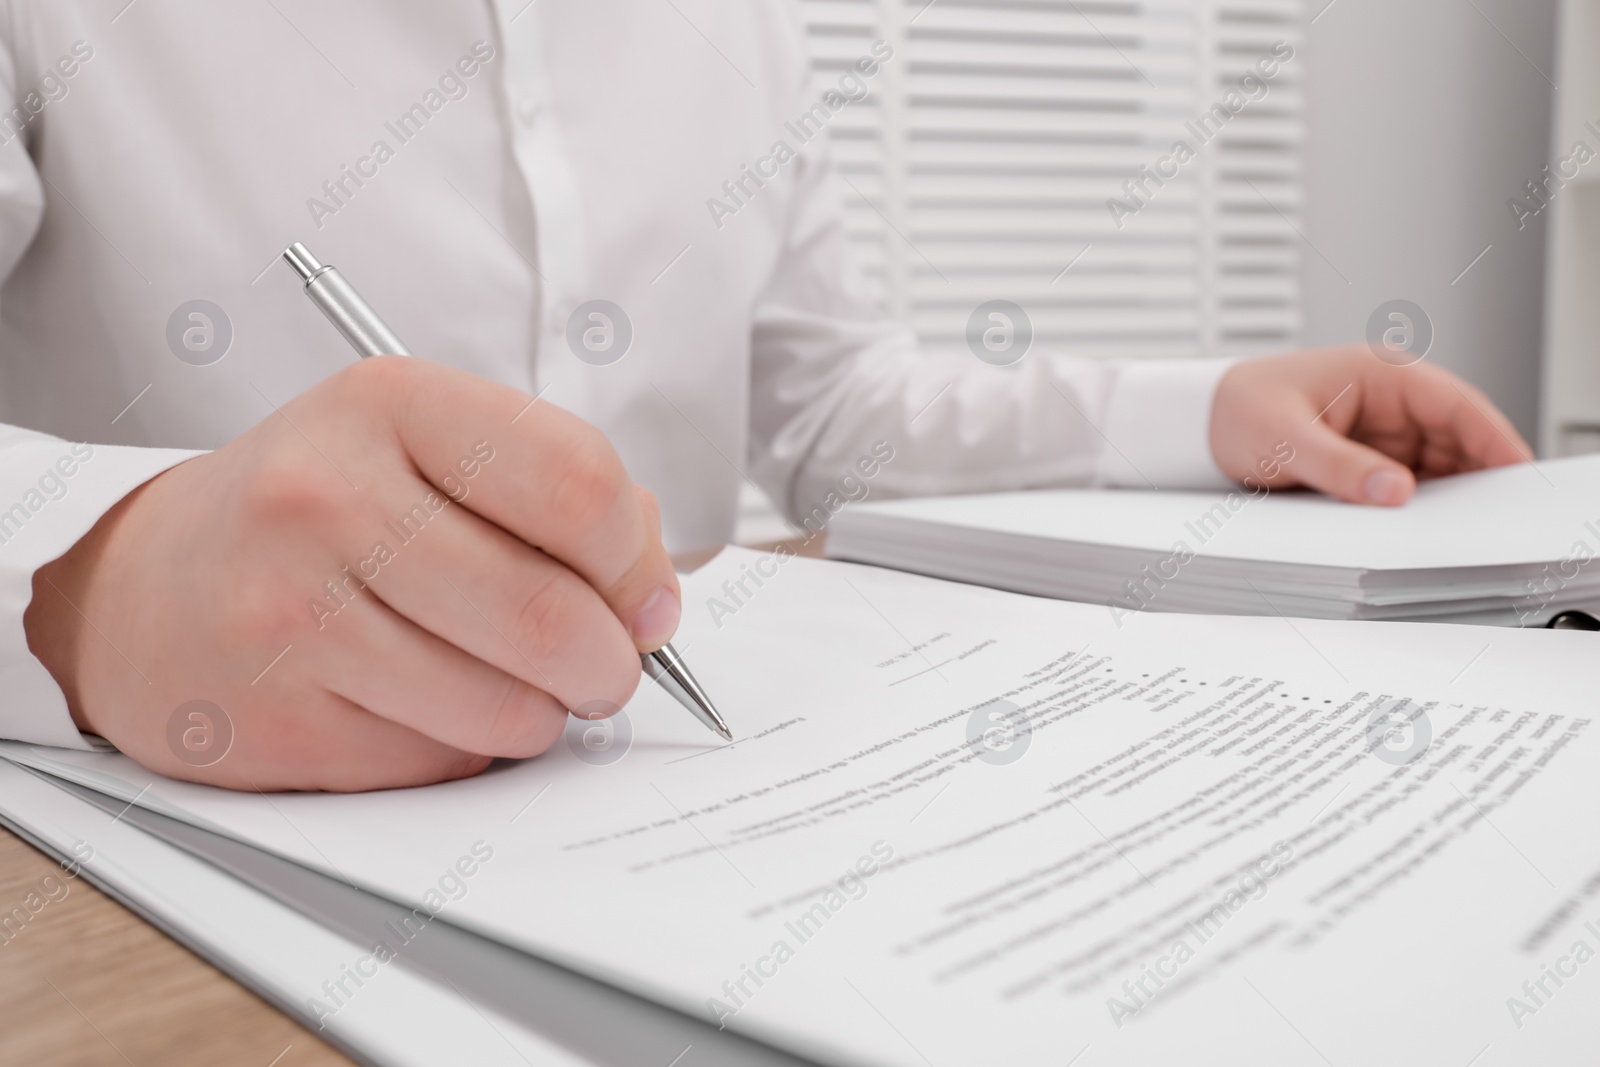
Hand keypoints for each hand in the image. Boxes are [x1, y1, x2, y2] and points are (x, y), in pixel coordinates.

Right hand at [23, 358, 678, 790]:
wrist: (151, 585)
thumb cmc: (327, 511)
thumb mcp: (431, 449)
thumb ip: (560, 499)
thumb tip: (655, 602)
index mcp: (392, 404)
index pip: (580, 484)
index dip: (639, 561)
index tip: (643, 597)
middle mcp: (329, 497)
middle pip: (551, 613)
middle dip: (610, 662)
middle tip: (604, 666)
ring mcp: (291, 612)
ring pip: (506, 706)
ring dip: (544, 712)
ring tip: (511, 679)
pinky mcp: (277, 719)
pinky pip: (442, 760)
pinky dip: (467, 745)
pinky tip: (423, 701)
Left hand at [1209, 346, 1532, 504]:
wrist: (1196, 424)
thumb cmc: (1236, 410)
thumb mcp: (1285, 441)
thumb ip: (1340, 468)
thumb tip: (1396, 491)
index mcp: (1380, 374)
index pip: (1457, 404)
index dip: (1494, 437)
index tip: (1518, 471)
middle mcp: (1388, 401)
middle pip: (1455, 440)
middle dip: (1474, 476)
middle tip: (1492, 519)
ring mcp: (1379, 432)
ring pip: (1433, 467)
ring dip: (1443, 496)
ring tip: (1454, 531)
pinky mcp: (1365, 461)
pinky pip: (1403, 484)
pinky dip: (1412, 505)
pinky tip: (1416, 529)